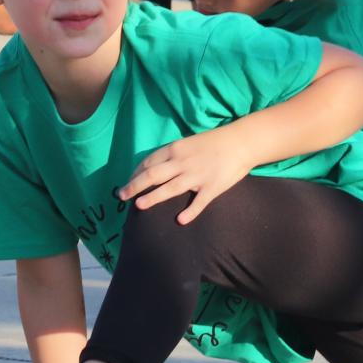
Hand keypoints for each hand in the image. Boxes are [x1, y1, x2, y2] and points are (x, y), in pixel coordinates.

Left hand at [118, 128, 254, 223]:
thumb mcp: (188, 143)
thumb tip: (153, 167)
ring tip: (138, 206)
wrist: (241, 142)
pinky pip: (199, 202)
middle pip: (153, 175)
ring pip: (170, 188)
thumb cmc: (213, 142)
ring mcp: (197, 175)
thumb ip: (172, 155)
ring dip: (153, 197)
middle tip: (121, 197)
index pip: (148, 163)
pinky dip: (190, 212)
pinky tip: (180, 220)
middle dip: (134, 186)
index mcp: (175, 149)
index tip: (126, 184)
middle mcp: (182, 162)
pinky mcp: (212, 187)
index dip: (134, 174)